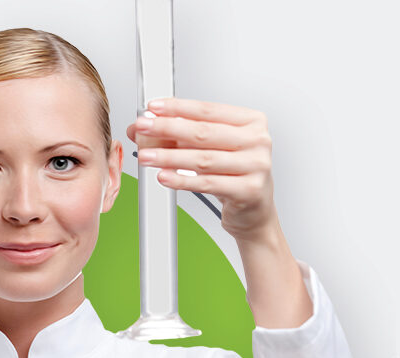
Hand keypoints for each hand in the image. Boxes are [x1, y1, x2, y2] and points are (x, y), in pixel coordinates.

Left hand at [126, 98, 277, 242]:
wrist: (254, 208)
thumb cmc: (234, 174)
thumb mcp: (210, 149)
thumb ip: (180, 135)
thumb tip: (141, 129)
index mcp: (251, 122)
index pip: (208, 110)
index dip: (177, 108)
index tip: (154, 107)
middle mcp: (257, 140)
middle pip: (203, 132)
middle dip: (167, 129)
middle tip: (143, 128)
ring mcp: (256, 165)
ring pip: (203, 159)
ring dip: (169, 157)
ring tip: (146, 156)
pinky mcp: (248, 189)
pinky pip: (207, 184)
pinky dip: (182, 180)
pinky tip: (164, 176)